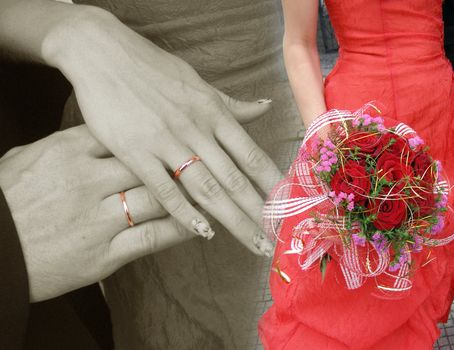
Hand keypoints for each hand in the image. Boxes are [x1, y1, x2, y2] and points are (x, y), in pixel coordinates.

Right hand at [0, 126, 194, 301]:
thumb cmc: (7, 202)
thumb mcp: (27, 158)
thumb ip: (66, 144)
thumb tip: (97, 131)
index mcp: (67, 152)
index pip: (124, 134)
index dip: (156, 132)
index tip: (178, 129)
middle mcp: (88, 181)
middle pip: (150, 162)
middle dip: (181, 159)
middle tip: (210, 155)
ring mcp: (99, 218)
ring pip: (159, 197)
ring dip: (191, 194)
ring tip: (215, 189)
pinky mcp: (106, 253)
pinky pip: (154, 236)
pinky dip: (182, 228)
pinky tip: (202, 223)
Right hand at [44, 7, 277, 255]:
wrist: (102, 53)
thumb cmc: (153, 68)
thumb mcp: (199, 83)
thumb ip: (233, 104)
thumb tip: (266, 107)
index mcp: (215, 113)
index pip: (252, 156)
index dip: (272, 185)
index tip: (288, 208)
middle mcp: (197, 129)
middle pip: (236, 179)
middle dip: (260, 212)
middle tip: (278, 239)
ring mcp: (167, 141)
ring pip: (207, 188)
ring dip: (234, 220)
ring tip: (254, 243)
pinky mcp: (136, 151)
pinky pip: (164, 188)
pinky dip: (185, 212)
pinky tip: (204, 232)